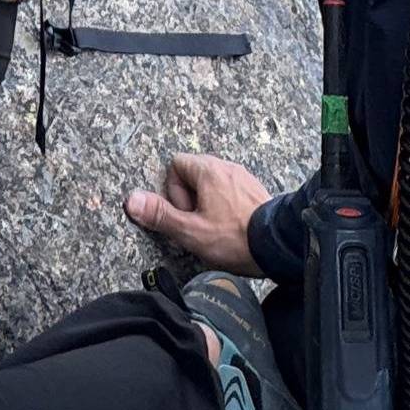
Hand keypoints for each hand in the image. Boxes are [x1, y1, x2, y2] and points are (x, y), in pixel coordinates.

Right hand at [127, 151, 270, 274]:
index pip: (176, 164)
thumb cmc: (234, 238)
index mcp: (209, 170)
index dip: (173, 191)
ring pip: (212, 183)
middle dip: (189, 198)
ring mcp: (243, 177)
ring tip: (215, 228)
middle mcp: (227, 167)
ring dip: (206, 203)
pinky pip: (230, 190)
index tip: (184, 214)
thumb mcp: (190, 231)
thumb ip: (160, 215)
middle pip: (193, 173)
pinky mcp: (255, 190)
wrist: (278, 245)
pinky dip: (224, 205)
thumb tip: (131, 200)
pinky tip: (231, 227)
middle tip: (198, 224)